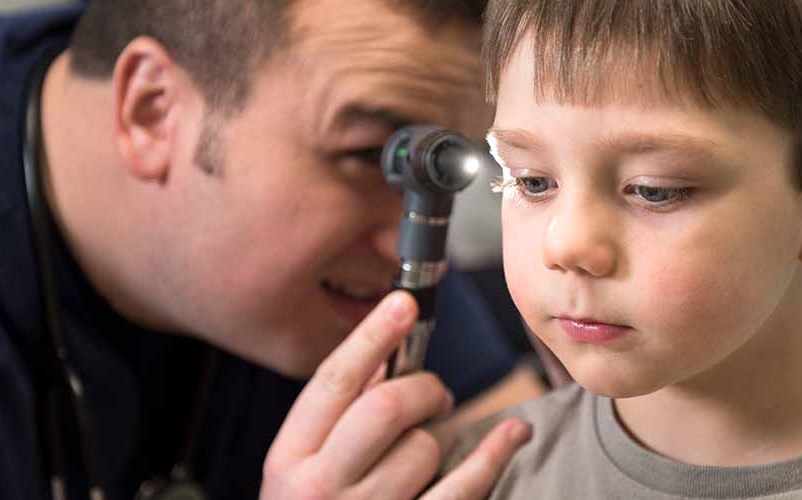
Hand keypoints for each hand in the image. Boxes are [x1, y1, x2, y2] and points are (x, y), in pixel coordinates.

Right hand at [260, 291, 531, 498]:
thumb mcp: (300, 473)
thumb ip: (332, 419)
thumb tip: (380, 355)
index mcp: (288, 462)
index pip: (332, 383)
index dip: (372, 336)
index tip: (405, 303)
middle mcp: (319, 490)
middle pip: (386, 407)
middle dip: (423, 388)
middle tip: (434, 394)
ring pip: (426, 447)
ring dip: (437, 440)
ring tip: (423, 456)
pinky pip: (463, 487)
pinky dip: (493, 454)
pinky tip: (512, 435)